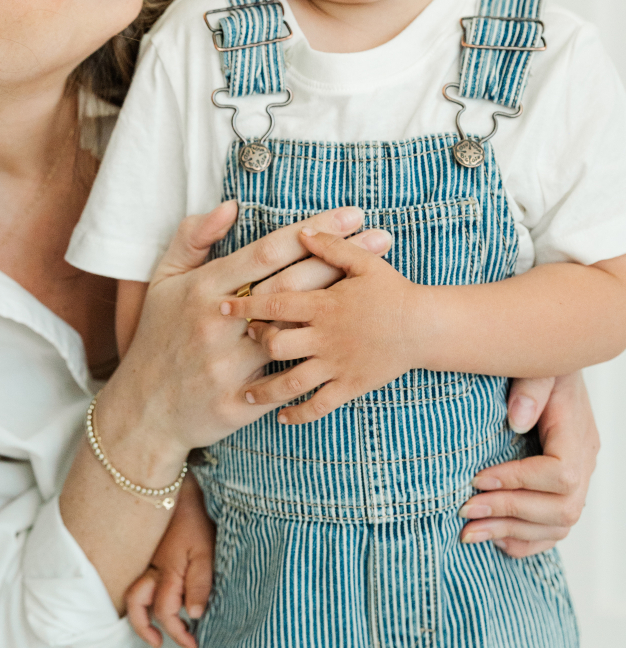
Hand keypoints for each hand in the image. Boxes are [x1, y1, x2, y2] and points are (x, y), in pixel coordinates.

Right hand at [95, 205, 390, 471]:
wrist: (143, 409)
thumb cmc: (158, 336)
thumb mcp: (163, 280)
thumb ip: (193, 237)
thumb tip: (231, 206)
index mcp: (204, 289)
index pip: (269, 251)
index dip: (314, 231)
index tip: (351, 214)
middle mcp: (219, 324)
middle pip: (294, 285)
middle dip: (342, 259)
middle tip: (382, 239)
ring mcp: (230, 366)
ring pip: (298, 331)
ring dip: (342, 307)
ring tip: (379, 289)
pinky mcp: (239, 403)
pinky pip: (289, 380)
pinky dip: (320, 363)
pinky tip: (357, 348)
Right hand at [125, 477, 214, 647]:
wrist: (174, 480)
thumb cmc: (194, 514)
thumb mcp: (206, 550)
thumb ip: (200, 583)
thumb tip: (194, 614)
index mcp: (166, 571)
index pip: (165, 612)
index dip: (178, 633)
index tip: (193, 644)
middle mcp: (148, 567)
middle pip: (135, 605)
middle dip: (144, 628)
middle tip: (159, 642)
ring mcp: (141, 556)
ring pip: (130, 592)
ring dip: (139, 612)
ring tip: (152, 625)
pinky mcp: (141, 547)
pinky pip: (134, 576)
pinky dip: (139, 592)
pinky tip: (150, 593)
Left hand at [228, 226, 415, 423]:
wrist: (426, 327)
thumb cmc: (393, 291)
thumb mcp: (363, 263)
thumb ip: (330, 246)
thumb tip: (300, 230)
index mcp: (324, 304)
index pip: (274, 303)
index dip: (244, 304)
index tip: (220, 305)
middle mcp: (325, 337)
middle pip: (276, 345)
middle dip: (254, 346)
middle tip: (238, 345)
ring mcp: (337, 364)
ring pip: (292, 382)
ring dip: (265, 390)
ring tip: (245, 393)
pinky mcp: (350, 386)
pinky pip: (319, 405)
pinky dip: (298, 413)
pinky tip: (282, 417)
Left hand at [458, 371, 599, 555]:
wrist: (550, 366)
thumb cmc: (539, 365)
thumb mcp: (536, 364)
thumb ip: (530, 387)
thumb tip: (517, 420)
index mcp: (576, 433)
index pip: (561, 474)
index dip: (519, 481)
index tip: (478, 478)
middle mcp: (584, 461)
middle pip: (562, 508)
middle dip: (510, 512)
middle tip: (465, 508)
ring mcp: (579, 479)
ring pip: (558, 526)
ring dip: (511, 532)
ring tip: (469, 530)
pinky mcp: (564, 491)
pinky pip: (554, 531)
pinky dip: (525, 541)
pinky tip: (494, 538)